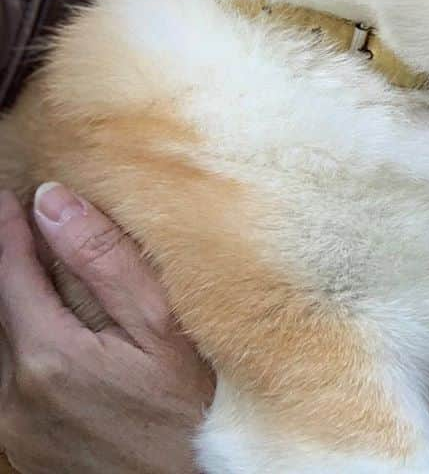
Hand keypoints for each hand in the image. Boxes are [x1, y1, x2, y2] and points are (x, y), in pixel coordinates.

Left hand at [0, 186, 213, 472]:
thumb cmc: (195, 405)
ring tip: (39, 272)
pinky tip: (54, 333)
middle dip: (12, 263)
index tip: (11, 195)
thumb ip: (104, 260)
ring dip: (16, 305)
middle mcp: (14, 396)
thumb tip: (52, 203)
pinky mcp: (27, 452)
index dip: (9, 228)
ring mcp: (17, 430)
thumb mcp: (163, 322)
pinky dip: (23, 344)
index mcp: (47, 355)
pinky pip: (9, 385)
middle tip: (24, 224)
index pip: (9, 273)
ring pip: (3, 347)